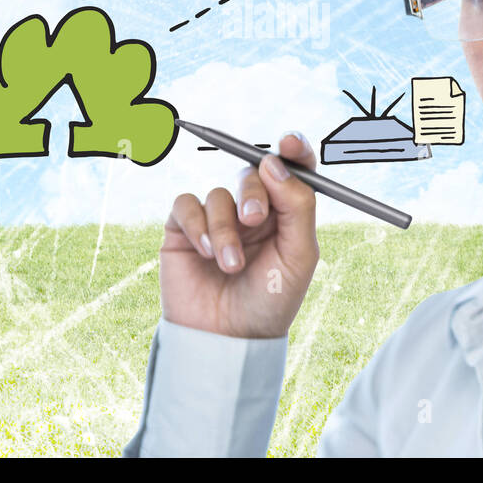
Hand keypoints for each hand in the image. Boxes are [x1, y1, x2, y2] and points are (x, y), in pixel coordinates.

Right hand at [160, 131, 319, 338]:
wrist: (226, 339)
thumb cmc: (269, 301)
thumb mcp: (299, 256)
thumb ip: (297, 206)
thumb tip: (274, 162)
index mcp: (285, 214)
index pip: (292, 169)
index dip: (292, 150)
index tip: (288, 143)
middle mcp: (252, 211)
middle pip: (253, 173)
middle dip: (253, 192)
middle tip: (254, 219)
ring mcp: (217, 219)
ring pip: (218, 194)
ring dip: (225, 229)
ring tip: (230, 266)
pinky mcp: (184, 229)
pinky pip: (186, 204)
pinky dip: (197, 225)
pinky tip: (205, 253)